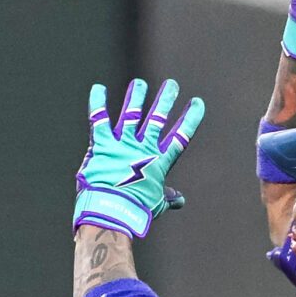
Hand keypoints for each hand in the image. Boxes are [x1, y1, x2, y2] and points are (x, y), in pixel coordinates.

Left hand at [73, 77, 205, 238]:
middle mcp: (143, 149)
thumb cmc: (136, 212)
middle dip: (165, 100)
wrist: (112, 211)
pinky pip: (99, 119)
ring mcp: (123, 144)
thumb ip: (168, 198)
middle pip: (157, 119)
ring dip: (136, 97)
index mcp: (159, 162)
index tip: (197, 103)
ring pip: (131, 114)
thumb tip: (179, 200)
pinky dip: (98, 103)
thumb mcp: (156, 205)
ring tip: (139, 84)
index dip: (190, 119)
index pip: (180, 137)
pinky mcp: (103, 144)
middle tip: (172, 85)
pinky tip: (98, 88)